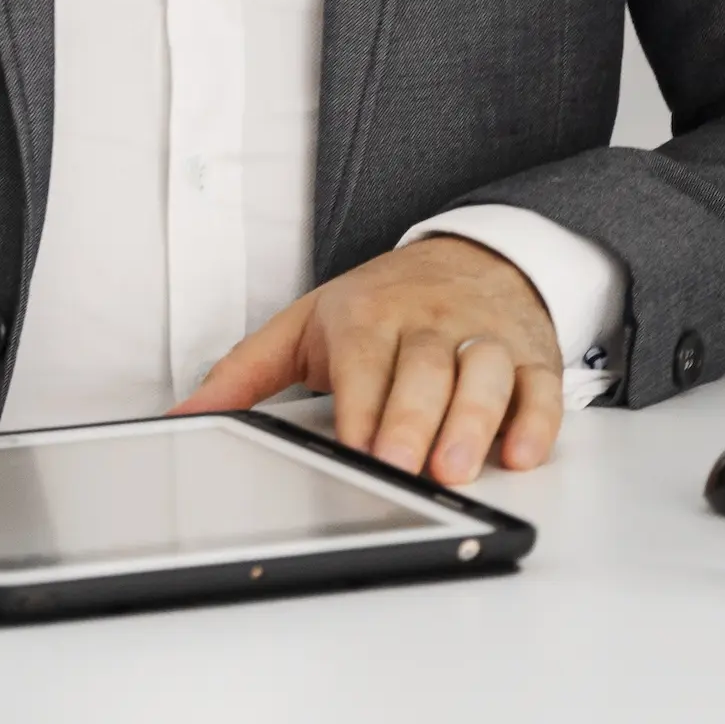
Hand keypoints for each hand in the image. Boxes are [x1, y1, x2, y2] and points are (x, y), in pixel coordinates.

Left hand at [173, 236, 564, 485]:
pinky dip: (536, 420)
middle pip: (425, 371)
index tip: (352, 451)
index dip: (360, 408)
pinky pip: (540, 387)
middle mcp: (429, 324)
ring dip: (474, 421)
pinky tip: (522, 451)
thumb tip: (185, 418)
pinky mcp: (529, 356)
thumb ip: (243, 374)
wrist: (469, 255)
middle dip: (413, 420)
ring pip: (484, 376)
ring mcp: (482, 339)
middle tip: (402, 468)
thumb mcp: (305, 324)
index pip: (365, 361)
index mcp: (368, 316)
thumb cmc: (380, 302)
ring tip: (458, 467)